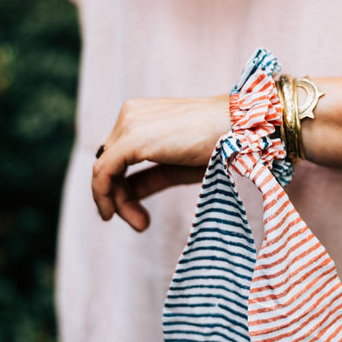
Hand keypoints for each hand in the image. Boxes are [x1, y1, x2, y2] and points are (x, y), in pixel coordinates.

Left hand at [92, 94, 230, 231]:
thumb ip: (151, 177)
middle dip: (118, 198)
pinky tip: (113, 214)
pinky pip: (104, 171)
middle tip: (140, 225)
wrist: (237, 129)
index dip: (122, 189)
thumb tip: (128, 193)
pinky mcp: (132, 138)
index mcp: (141, 117)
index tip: (139, 216)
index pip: (118, 158)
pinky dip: (105, 195)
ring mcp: (129, 124)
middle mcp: (130, 116)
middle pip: (110, 164)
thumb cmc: (218, 146)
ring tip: (140, 225)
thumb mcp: (178, 167)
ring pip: (104, 170)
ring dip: (115, 202)